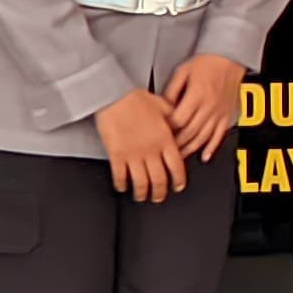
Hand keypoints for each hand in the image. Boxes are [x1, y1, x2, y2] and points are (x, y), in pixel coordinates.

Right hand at [94, 87, 188, 202]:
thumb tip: (179, 122)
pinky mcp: (117, 155)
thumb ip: (172, 118)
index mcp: (165, 139)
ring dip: (143, 194)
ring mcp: (134, 155)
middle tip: (159, 197)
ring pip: (141, 183)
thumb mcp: (162, 105)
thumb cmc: (135, 97)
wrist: (114, 95)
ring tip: (142, 196)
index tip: (178, 186)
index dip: (179, 181)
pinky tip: (123, 186)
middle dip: (160, 193)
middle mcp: (151, 150)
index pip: (177, 167)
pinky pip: (120, 177)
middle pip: (159, 180)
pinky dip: (122, 185)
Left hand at [163, 52, 247, 161]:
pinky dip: (212, 148)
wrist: (230, 58)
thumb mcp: (183, 71)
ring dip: (191, 149)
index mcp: (197, 96)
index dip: (168, 129)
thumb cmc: (208, 61)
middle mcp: (209, 107)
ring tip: (180, 157)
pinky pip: (219, 136)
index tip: (160, 132)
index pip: (179, 120)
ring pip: (203, 137)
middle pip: (190, 132)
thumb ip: (172, 89)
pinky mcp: (226, 116)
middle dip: (177, 144)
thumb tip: (164, 105)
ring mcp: (219, 113)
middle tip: (166, 150)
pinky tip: (205, 156)